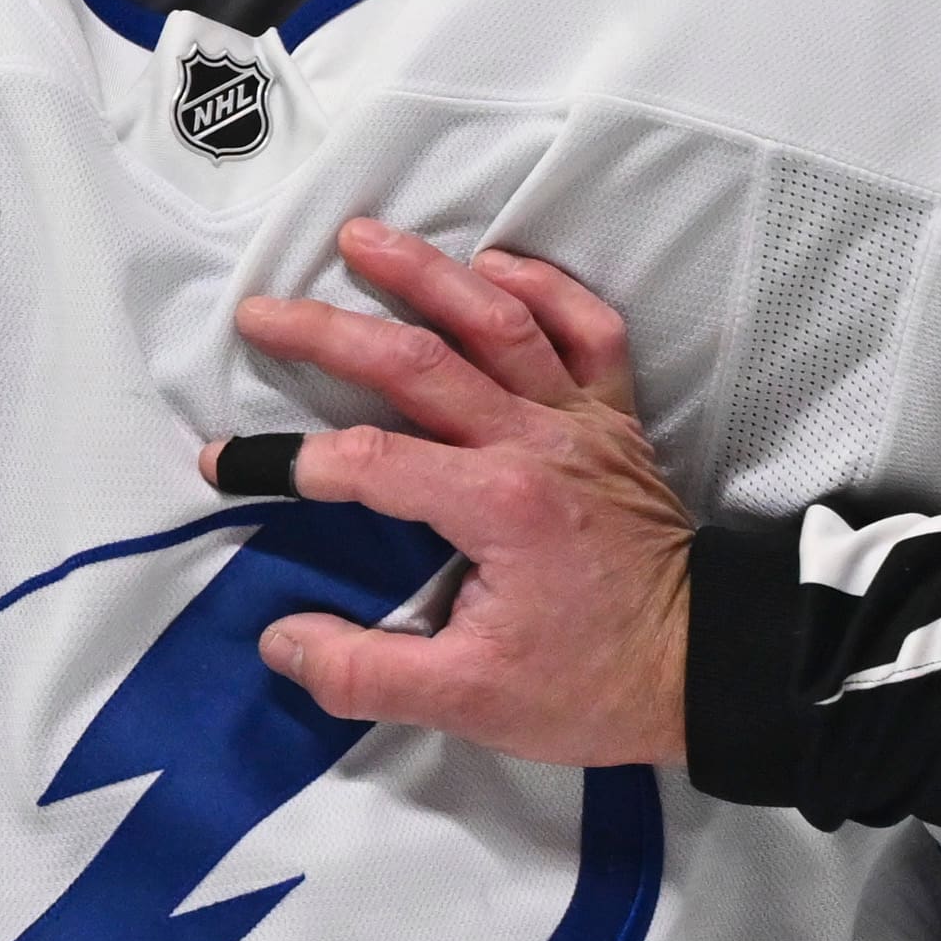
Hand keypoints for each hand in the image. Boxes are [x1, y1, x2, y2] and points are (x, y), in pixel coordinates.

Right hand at [222, 221, 690, 764]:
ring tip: (362, 238)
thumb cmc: (595, 686)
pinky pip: (588, 332)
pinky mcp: (617, 421)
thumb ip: (364, 672)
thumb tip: (282, 641)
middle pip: (419, 362)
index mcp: (498, 505)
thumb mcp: (470, 702)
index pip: (369, 461)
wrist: (709, 669)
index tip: (231, 467)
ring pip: (500, 321)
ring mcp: (583, 422)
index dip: (290, 462)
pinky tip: (495, 266)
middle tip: (262, 311)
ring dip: (428, 274)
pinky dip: (546, 289)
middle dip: (330, 331)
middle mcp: (538, 443)